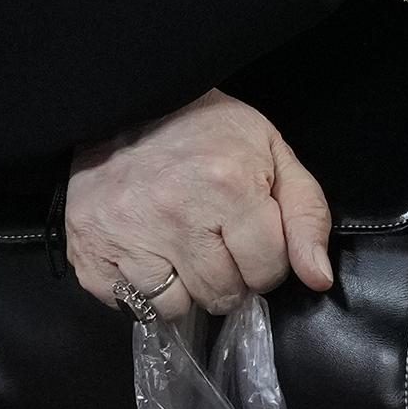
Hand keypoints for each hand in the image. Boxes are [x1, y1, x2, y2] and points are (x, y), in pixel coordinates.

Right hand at [64, 91, 335, 318]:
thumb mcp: (272, 152)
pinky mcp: (90, 250)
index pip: (267, 271)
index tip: (250, 235)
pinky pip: (128, 304)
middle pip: (222, 295)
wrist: (128, 101)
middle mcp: (175, 214)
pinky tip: (146, 253)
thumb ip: (306, 215)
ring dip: (185, 288)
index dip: (266, 259)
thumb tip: (317, 278)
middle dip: (228, 276)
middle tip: (215, 241)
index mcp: (228, 186)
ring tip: (180, 249)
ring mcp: (127, 235)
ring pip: (175, 307)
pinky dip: (140, 288)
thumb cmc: (207, 128)